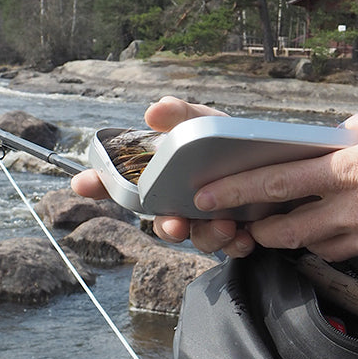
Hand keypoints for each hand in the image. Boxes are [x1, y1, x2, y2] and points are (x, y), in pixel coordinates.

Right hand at [69, 96, 245, 250]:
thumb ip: (181, 115)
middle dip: (167, 227)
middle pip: (163, 224)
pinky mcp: (238, 233)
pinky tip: (245, 235)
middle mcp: (182, 205)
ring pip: (199, 239)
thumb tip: (154, 111)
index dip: (99, 184)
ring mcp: (208, 221)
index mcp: (165, 180)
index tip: (82, 183)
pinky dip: (237, 244)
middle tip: (175, 224)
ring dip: (208, 236)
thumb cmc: (230, 142)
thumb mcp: (208, 122)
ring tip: (224, 224)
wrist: (275, 160)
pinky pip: (232, 247)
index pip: (123, 186)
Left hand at [192, 90, 357, 271]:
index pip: (280, 180)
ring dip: (293, 238)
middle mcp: (354, 210)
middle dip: (256, 227)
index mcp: (355, 170)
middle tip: (238, 224)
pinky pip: (347, 254)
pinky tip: (334, 235)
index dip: (237, 188)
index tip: (207, 194)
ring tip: (281, 229)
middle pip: (287, 227)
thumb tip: (354, 123)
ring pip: (314, 245)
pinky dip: (332, 246)